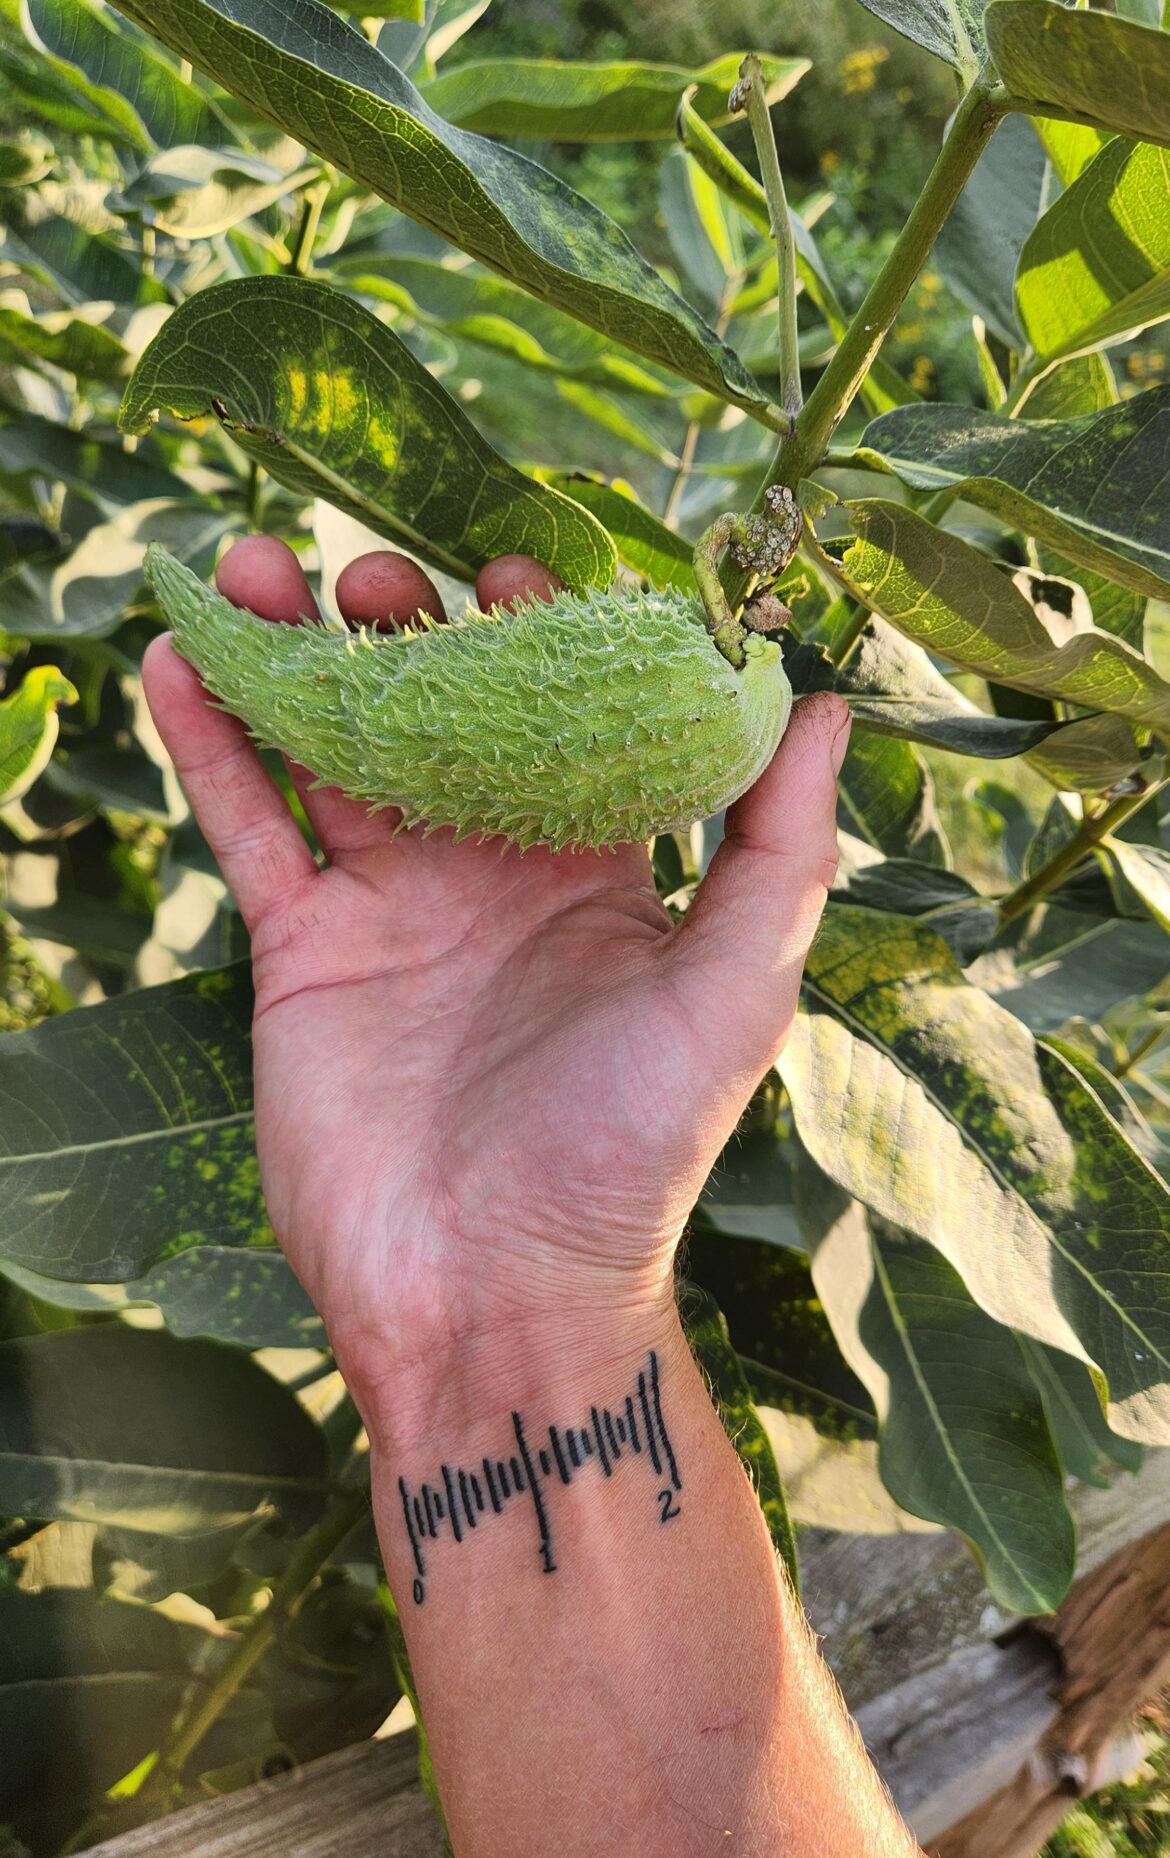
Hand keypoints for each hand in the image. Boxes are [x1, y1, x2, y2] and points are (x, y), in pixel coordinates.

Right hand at [144, 538, 848, 1418]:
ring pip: (333, 746)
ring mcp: (390, 904)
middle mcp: (491, 869)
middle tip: (376, 570)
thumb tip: (822, 705)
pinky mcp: (304, 948)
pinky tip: (182, 656)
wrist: (490, 1294)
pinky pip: (250, 823)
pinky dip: (213, 740)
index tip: (511, 569)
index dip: (542, 633)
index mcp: (598, 865)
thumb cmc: (630, 1152)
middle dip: (407, 624)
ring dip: (294, 651)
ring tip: (262, 563)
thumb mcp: (732, 993)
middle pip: (441, 709)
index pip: (568, 713)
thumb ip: (778, 849)